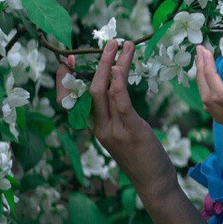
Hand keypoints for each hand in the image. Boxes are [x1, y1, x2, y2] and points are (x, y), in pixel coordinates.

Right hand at [56, 41, 174, 200]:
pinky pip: (120, 102)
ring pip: (102, 91)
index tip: (72, 59)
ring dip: (110, 64)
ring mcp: (112, 130)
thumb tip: (116, 84)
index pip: (73, 100)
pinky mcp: (130, 130)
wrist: (153, 182)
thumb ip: (117, 112)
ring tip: (120, 44)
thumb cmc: (142, 155)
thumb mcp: (125, 131)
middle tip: (107, 42)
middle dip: (94, 63)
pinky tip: (120, 66)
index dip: (68, 78)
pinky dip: (118, 82)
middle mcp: (99, 127)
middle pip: (87, 89)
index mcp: (96, 127)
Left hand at [194, 45, 222, 171]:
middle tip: (201, 51)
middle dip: (201, 75)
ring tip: (206, 64)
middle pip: (210, 102)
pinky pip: (221, 115)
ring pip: (213, 110)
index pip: (220, 94)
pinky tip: (220, 85)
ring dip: (205, 86)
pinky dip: (214, 97)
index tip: (205, 50)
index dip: (208, 72)